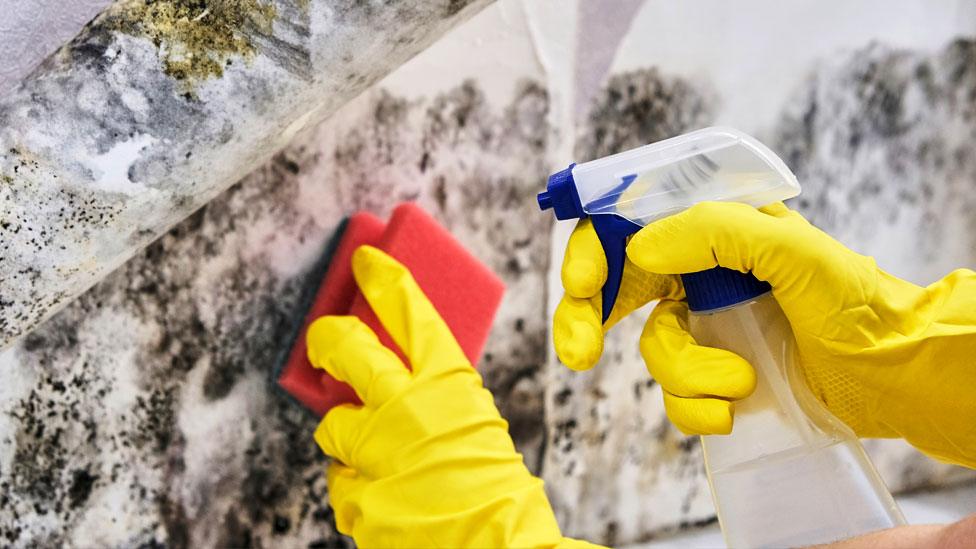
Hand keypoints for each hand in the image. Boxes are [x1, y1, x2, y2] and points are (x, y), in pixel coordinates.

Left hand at [308, 246, 600, 547]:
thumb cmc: (495, 489)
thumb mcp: (475, 422)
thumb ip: (435, 397)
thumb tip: (394, 382)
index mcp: (449, 384)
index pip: (410, 312)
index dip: (384, 280)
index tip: (365, 262)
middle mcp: (406, 408)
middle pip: (346, 350)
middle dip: (328, 339)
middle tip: (324, 340)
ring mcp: (377, 452)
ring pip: (333, 426)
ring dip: (349, 442)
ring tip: (379, 461)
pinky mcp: (357, 495)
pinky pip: (341, 482)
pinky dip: (358, 489)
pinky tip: (387, 499)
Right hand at [556, 203, 975, 467]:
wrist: (895, 373)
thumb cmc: (855, 301)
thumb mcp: (793, 250)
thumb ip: (715, 231)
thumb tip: (639, 247)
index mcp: (714, 231)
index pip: (632, 227)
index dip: (594, 251)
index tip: (581, 283)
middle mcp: (702, 275)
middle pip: (617, 290)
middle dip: (586, 321)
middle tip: (578, 353)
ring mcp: (707, 328)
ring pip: (653, 352)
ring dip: (686, 374)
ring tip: (738, 382)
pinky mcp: (717, 376)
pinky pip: (677, 396)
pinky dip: (696, 408)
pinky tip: (733, 409)